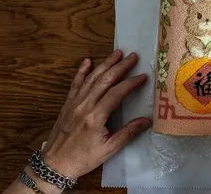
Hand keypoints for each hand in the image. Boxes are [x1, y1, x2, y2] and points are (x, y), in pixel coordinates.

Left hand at [41, 50, 150, 180]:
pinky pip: (75, 84)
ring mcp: (74, 103)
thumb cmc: (83, 158)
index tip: (143, 76)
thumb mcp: (109, 149)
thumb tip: (147, 120)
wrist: (54, 164)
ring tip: (117, 53)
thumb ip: (128, 133)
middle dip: (120, 66)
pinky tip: (87, 61)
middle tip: (133, 56)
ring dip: (105, 64)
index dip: (131, 83)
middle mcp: (84, 106)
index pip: (116, 93)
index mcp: (96, 117)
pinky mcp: (67, 104)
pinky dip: (81, 71)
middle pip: (105, 80)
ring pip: (91, 79)